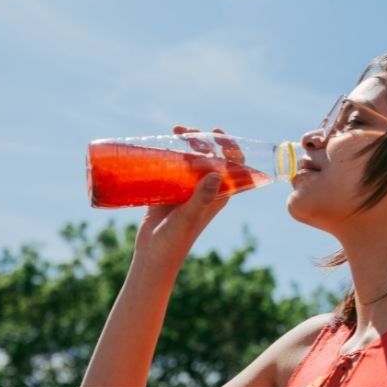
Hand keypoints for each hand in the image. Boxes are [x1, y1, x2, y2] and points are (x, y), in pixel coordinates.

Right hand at [134, 126, 234, 270]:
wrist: (153, 254)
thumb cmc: (176, 239)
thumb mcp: (189, 216)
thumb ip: (202, 197)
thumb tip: (217, 174)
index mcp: (218, 194)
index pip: (232, 165)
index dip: (229, 146)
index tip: (215, 132)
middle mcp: (206, 188)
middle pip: (211, 157)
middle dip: (202, 140)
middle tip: (186, 132)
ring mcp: (188, 188)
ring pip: (192, 159)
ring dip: (187, 144)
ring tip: (174, 132)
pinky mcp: (170, 189)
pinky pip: (174, 166)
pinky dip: (171, 153)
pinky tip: (163, 144)